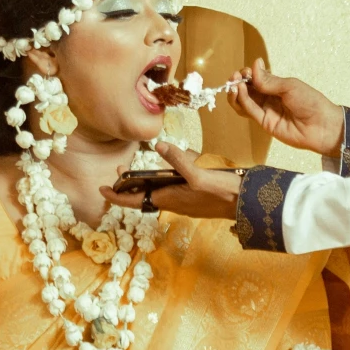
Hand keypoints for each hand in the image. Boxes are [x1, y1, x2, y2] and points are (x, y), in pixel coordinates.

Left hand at [101, 141, 240, 219]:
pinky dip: (161, 179)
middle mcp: (174, 202)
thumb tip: (159, 145)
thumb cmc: (224, 193)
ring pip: (157, 192)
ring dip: (145, 182)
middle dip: (128, 185)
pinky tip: (168, 169)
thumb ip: (178, 161)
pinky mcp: (194, 196)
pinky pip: (170, 189)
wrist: (248, 203)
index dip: (116, 196)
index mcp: (170, 199)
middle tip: (118, 170)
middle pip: (143, 195)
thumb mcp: (199, 175)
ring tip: (138, 168)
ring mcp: (184, 200)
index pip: (134, 201)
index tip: (101, 189)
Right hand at [227, 58, 343, 158]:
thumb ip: (269, 80)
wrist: (321, 125)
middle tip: (235, 77)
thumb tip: (254, 65)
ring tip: (234, 84)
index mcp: (278, 87)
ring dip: (237, 92)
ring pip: (245, 102)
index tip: (245, 70)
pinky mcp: (265, 123)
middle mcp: (270, 98)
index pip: (257, 79)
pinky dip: (242, 101)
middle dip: (239, 81)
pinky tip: (239, 91)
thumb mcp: (289, 86)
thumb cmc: (310, 101)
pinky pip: (250, 111)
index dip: (249, 74)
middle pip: (248, 90)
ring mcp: (267, 111)